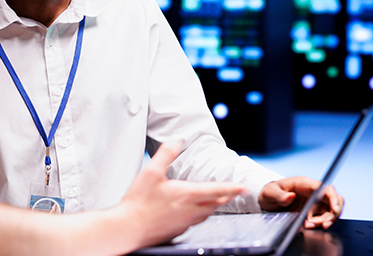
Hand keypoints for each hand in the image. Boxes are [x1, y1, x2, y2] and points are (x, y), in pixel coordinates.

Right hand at [120, 141, 247, 246]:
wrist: (128, 228)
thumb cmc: (139, 202)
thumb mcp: (151, 172)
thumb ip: (166, 154)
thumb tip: (176, 141)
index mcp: (187, 194)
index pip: (217, 190)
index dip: (232, 188)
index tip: (244, 187)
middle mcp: (190, 210)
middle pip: (216, 203)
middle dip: (226, 196)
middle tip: (234, 192)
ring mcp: (185, 222)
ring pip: (207, 213)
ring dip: (214, 205)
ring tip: (216, 200)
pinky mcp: (177, 231)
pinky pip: (195, 221)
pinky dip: (200, 214)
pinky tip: (194, 212)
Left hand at [258, 176, 342, 228]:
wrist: (267, 200)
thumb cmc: (270, 192)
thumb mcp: (270, 193)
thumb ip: (280, 195)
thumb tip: (290, 196)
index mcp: (304, 183)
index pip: (326, 188)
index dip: (333, 198)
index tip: (335, 209)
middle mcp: (312, 192)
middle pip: (332, 201)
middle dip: (331, 214)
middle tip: (322, 224)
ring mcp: (313, 202)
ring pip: (329, 211)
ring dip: (324, 221)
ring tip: (309, 225)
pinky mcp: (312, 211)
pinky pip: (322, 218)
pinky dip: (318, 224)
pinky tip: (308, 226)